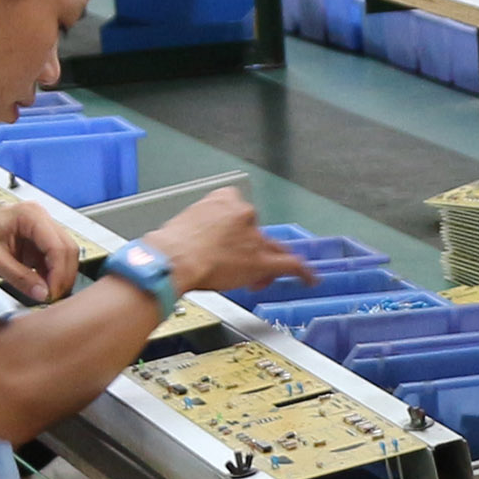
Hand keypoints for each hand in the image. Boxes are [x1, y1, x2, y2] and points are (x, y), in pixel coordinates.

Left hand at [0, 194, 78, 302]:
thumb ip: (20, 277)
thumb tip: (43, 293)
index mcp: (30, 214)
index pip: (57, 246)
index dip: (59, 273)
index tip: (52, 293)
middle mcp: (40, 218)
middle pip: (67, 248)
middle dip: (63, 275)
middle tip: (52, 296)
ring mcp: (41, 229)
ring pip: (65, 255)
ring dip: (60, 276)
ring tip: (48, 294)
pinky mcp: (39, 242)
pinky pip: (55, 260)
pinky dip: (52, 276)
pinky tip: (43, 288)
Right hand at [138, 186, 314, 300]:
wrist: (171, 260)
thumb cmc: (169, 247)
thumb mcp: (181, 225)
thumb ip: (198, 230)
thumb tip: (195, 245)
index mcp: (222, 199)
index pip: (239, 213)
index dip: (238, 231)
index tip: (232, 241)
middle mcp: (243, 213)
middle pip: (256, 232)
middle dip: (250, 248)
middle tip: (238, 264)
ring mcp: (253, 236)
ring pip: (270, 249)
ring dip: (264, 263)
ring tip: (257, 278)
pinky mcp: (260, 260)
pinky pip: (289, 265)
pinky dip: (302, 272)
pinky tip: (309, 279)